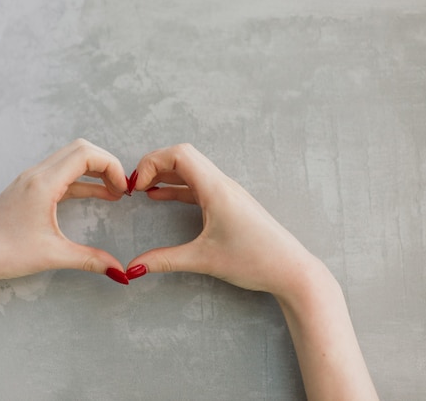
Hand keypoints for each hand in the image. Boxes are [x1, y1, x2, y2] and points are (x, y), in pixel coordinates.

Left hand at [0, 139, 128, 286]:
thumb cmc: (3, 253)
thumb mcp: (52, 255)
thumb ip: (90, 260)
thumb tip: (121, 272)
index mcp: (43, 183)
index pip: (86, 154)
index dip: (112, 166)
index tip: (125, 189)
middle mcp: (36, 174)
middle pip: (80, 149)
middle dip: (107, 164)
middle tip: (123, 188)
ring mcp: (30, 180)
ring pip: (70, 159)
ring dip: (94, 171)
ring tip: (114, 192)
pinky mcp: (28, 189)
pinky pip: (61, 174)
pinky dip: (82, 180)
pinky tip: (96, 195)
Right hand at [126, 143, 318, 296]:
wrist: (292, 270)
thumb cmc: (255, 261)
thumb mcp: (204, 260)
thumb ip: (165, 260)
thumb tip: (133, 268)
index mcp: (216, 189)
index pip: (179, 154)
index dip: (152, 162)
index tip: (136, 186)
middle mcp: (222, 184)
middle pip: (182, 156)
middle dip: (154, 165)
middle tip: (134, 186)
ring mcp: (227, 192)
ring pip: (190, 170)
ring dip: (165, 175)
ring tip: (142, 189)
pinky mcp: (229, 203)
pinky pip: (197, 185)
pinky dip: (177, 187)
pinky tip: (160, 196)